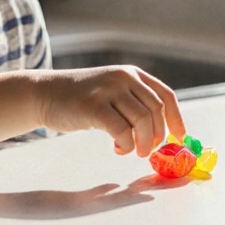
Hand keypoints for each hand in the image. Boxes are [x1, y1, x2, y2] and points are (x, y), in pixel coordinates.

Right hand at [31, 66, 185, 156]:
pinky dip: (125, 145)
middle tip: (147, 150)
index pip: (165, 96)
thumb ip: (133, 105)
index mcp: (132, 74)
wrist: (45, 93)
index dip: (176, 119)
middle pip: (156, 111)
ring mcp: (108, 90)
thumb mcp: (112, 92)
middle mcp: (124, 77)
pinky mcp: (94, 106)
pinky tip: (117, 147)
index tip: (179, 137)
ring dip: (142, 143)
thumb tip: (160, 133)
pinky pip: (122, 131)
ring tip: (132, 150)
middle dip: (156, 136)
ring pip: (142, 121)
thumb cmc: (81, 99)